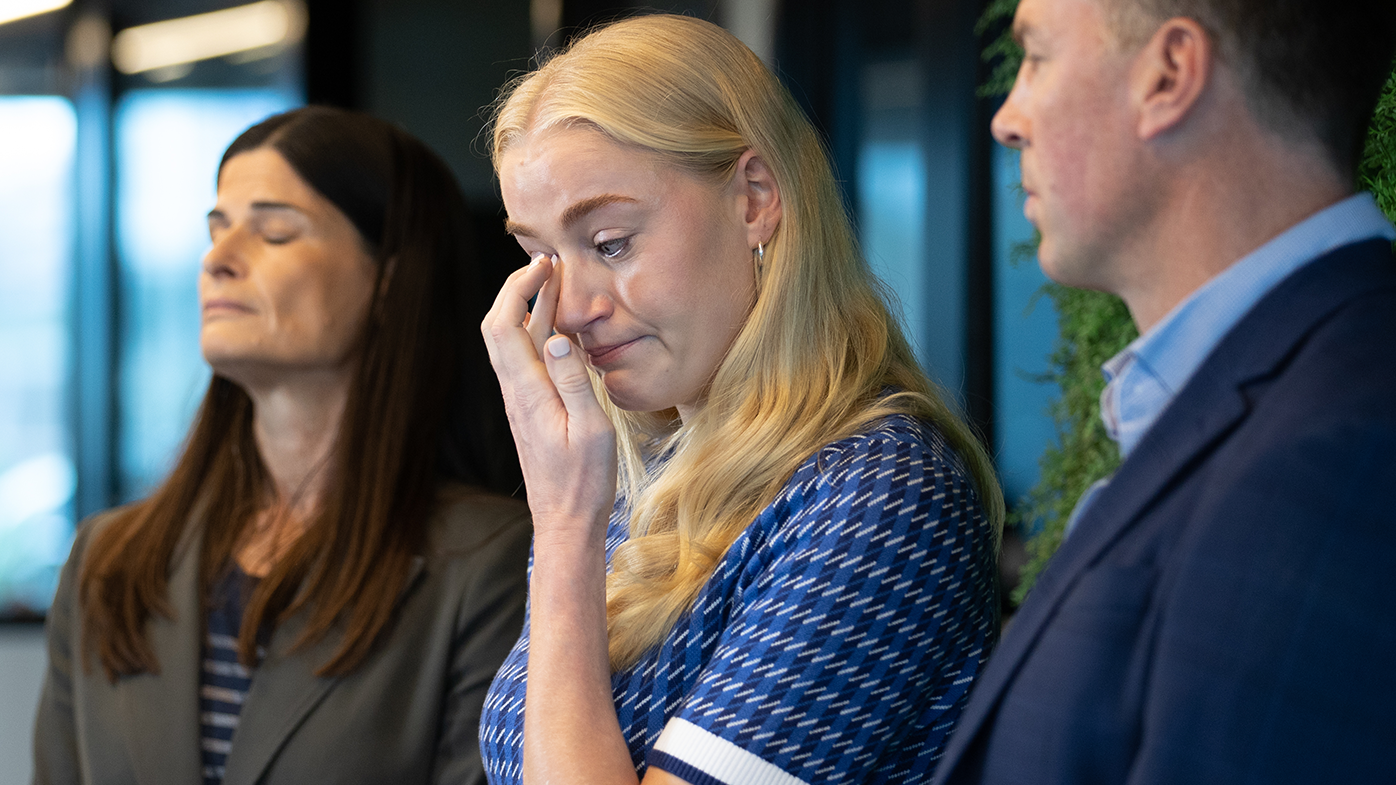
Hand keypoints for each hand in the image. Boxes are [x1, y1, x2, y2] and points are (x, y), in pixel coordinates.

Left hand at [481, 254, 617, 542]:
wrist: (565, 521)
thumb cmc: (583, 481)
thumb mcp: (592, 430)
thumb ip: (574, 382)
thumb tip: (558, 337)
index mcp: (527, 392)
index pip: (505, 324)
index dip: (518, 288)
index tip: (544, 266)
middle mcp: (516, 392)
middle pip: (499, 327)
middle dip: (518, 290)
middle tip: (548, 267)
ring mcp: (520, 401)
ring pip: (512, 343)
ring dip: (529, 309)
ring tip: (558, 287)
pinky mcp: (529, 410)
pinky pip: (526, 360)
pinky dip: (538, 333)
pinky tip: (562, 330)